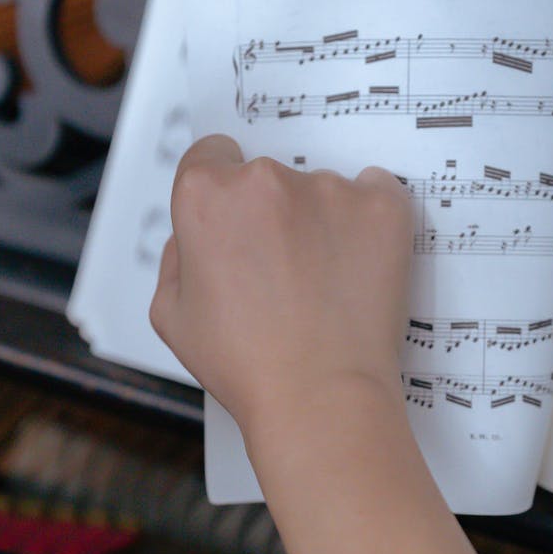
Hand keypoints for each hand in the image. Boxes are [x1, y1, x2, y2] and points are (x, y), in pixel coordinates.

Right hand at [149, 134, 413, 438]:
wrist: (321, 399)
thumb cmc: (245, 365)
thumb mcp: (170, 317)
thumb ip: (175, 258)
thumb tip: (194, 236)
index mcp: (205, 197)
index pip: (210, 154)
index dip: (219, 190)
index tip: (236, 221)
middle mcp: (264, 179)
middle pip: (265, 174)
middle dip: (269, 212)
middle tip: (279, 271)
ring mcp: (328, 189)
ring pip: (321, 188)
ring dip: (319, 220)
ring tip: (321, 283)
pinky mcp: (381, 206)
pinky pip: (375, 193)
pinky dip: (367, 222)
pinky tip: (356, 267)